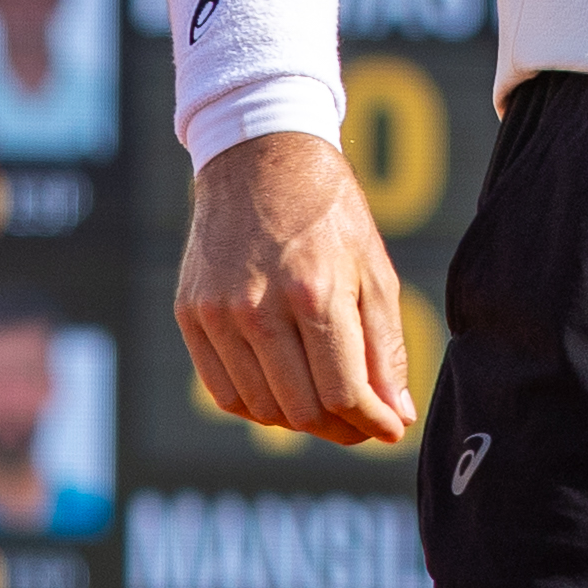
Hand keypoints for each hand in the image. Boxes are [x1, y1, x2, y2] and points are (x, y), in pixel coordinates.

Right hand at [176, 130, 415, 444]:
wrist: (258, 157)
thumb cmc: (328, 212)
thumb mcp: (374, 268)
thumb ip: (386, 348)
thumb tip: (397, 417)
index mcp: (313, 291)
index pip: (343, 393)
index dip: (373, 423)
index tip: (391, 427)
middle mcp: (258, 307)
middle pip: (302, 411)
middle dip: (343, 430)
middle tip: (363, 422)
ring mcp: (216, 312)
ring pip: (261, 409)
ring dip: (302, 420)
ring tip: (329, 403)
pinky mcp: (190, 314)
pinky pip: (224, 391)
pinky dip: (258, 406)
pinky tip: (286, 390)